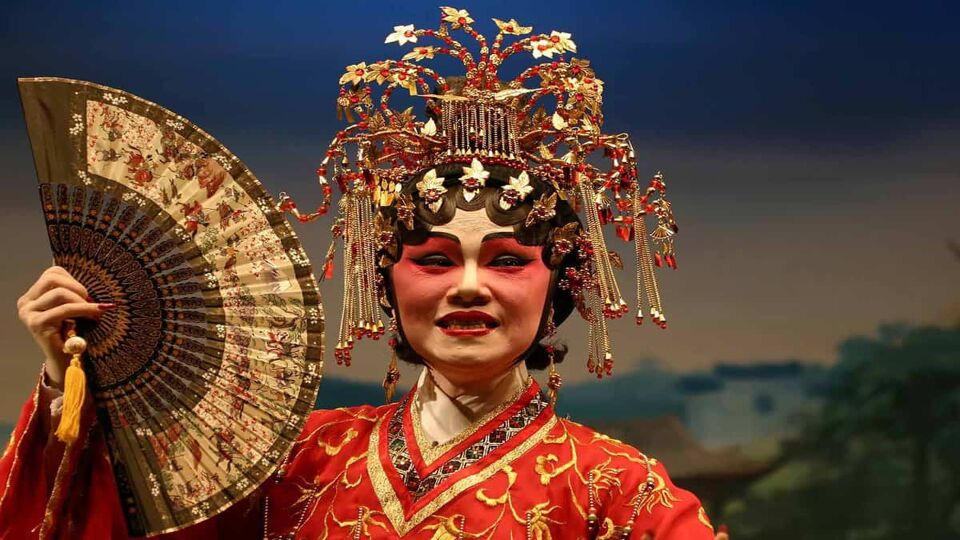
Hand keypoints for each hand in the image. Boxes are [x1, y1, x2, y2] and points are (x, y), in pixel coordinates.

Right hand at [16, 266, 112, 388]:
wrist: (66, 361)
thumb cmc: (72, 332)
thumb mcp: (70, 308)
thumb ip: (72, 293)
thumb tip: (93, 276)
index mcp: (32, 296)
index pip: (52, 273)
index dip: (73, 280)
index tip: (86, 294)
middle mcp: (26, 303)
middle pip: (52, 278)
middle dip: (77, 287)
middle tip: (91, 301)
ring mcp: (28, 313)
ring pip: (59, 292)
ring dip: (82, 300)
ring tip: (95, 311)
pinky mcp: (37, 324)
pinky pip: (65, 309)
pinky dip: (84, 309)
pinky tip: (96, 314)